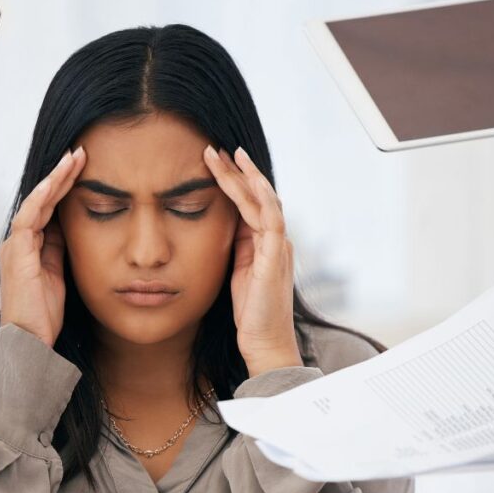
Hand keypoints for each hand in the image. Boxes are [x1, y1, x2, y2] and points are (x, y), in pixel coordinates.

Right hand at [0, 146, 85, 347]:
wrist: (29, 339)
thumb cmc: (42, 314)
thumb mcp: (58, 274)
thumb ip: (59, 250)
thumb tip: (69, 228)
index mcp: (30, 247)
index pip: (48, 208)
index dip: (64, 187)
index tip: (82, 169)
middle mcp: (19, 242)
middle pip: (42, 199)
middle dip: (61, 175)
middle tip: (79, 153)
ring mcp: (16, 245)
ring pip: (35, 202)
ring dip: (54, 179)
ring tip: (72, 159)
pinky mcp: (17, 252)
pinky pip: (28, 217)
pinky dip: (41, 197)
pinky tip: (54, 181)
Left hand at [203, 145, 302, 376]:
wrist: (264, 343)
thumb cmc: (250, 314)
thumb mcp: (237, 273)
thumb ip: (237, 249)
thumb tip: (224, 225)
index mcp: (266, 244)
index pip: (251, 204)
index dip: (234, 183)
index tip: (214, 163)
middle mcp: (276, 240)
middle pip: (258, 196)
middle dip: (237, 171)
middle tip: (215, 149)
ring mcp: (278, 246)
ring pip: (264, 199)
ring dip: (245, 176)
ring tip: (226, 154)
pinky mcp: (276, 255)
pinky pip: (270, 217)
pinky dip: (259, 196)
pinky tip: (246, 179)